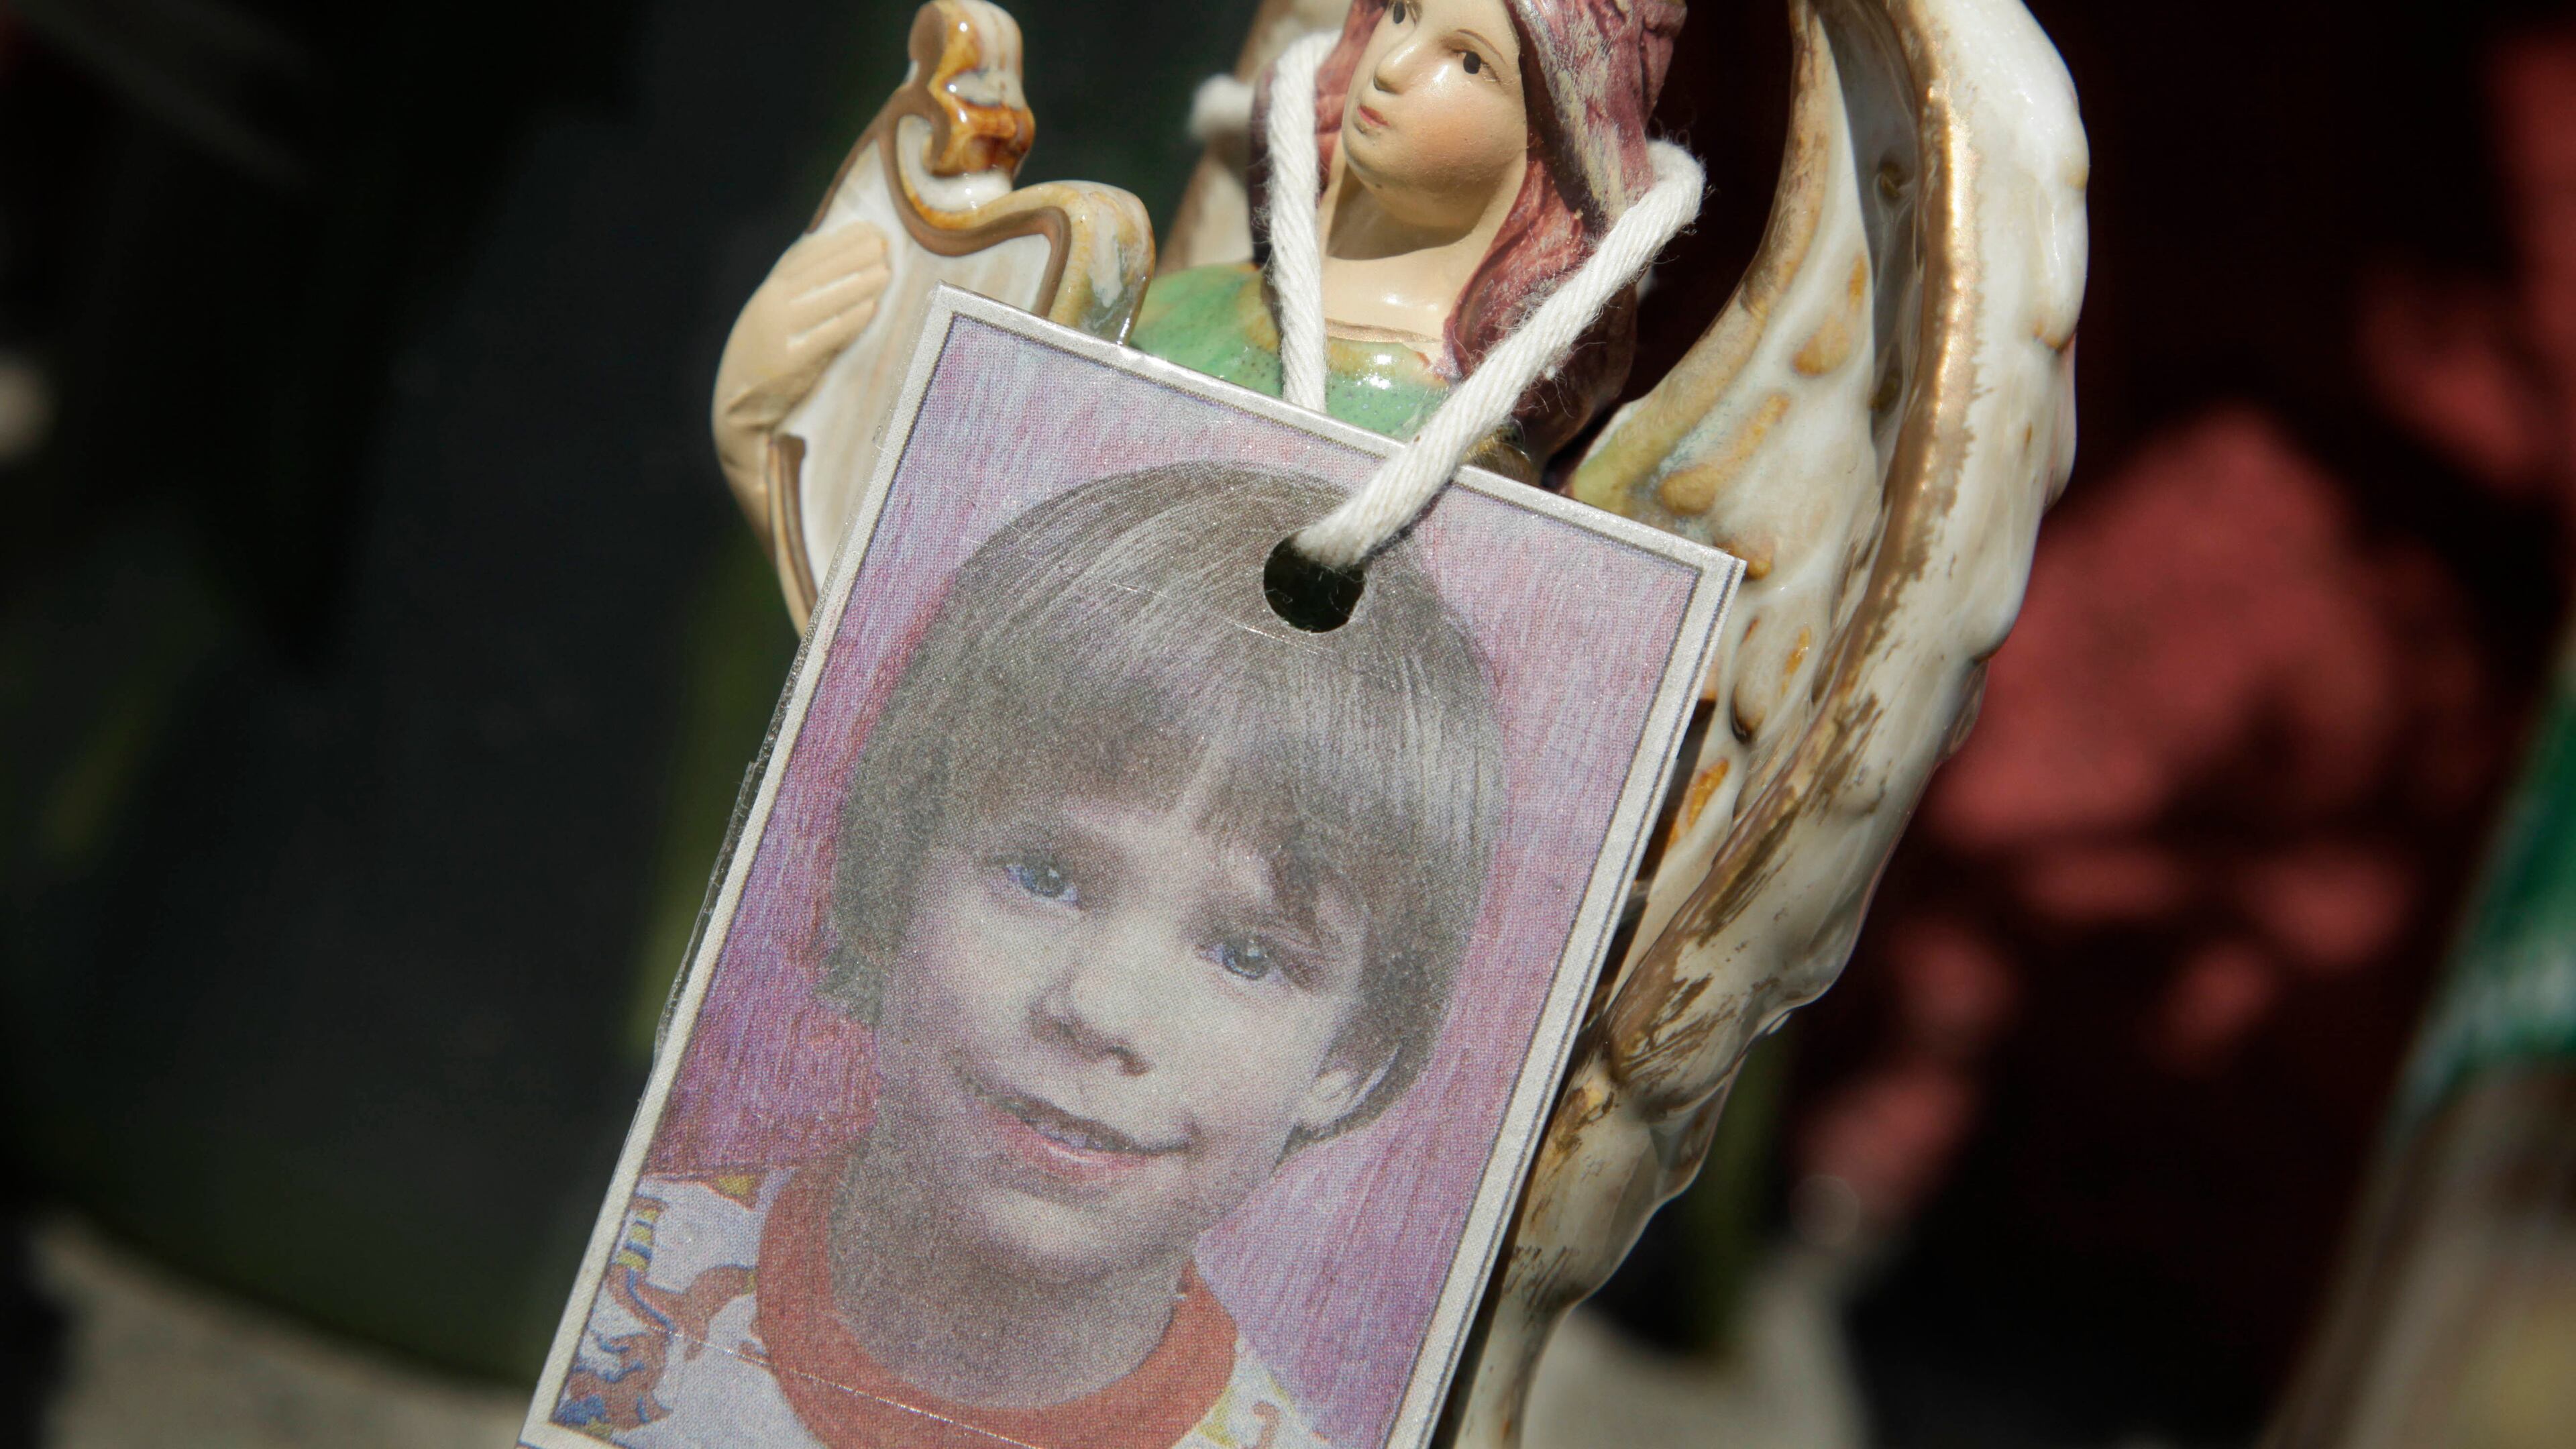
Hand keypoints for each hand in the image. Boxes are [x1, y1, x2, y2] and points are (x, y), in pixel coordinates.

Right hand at [711, 223, 892, 515]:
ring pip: (823, 301)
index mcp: (766, 295)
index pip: (802, 257)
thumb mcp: (775, 322)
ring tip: (886, 271)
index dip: (837, 241)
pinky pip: (824, 337)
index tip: (868, 229)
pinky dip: (849, 320)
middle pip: (816, 274)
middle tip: (885, 245)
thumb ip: (800, 294)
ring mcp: (776, 336)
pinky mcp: (788, 365)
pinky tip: (872, 307)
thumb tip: (842, 262)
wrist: (737, 416)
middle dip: (852, 256)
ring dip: (857, 283)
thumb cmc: (767, 366)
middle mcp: (768, 309)